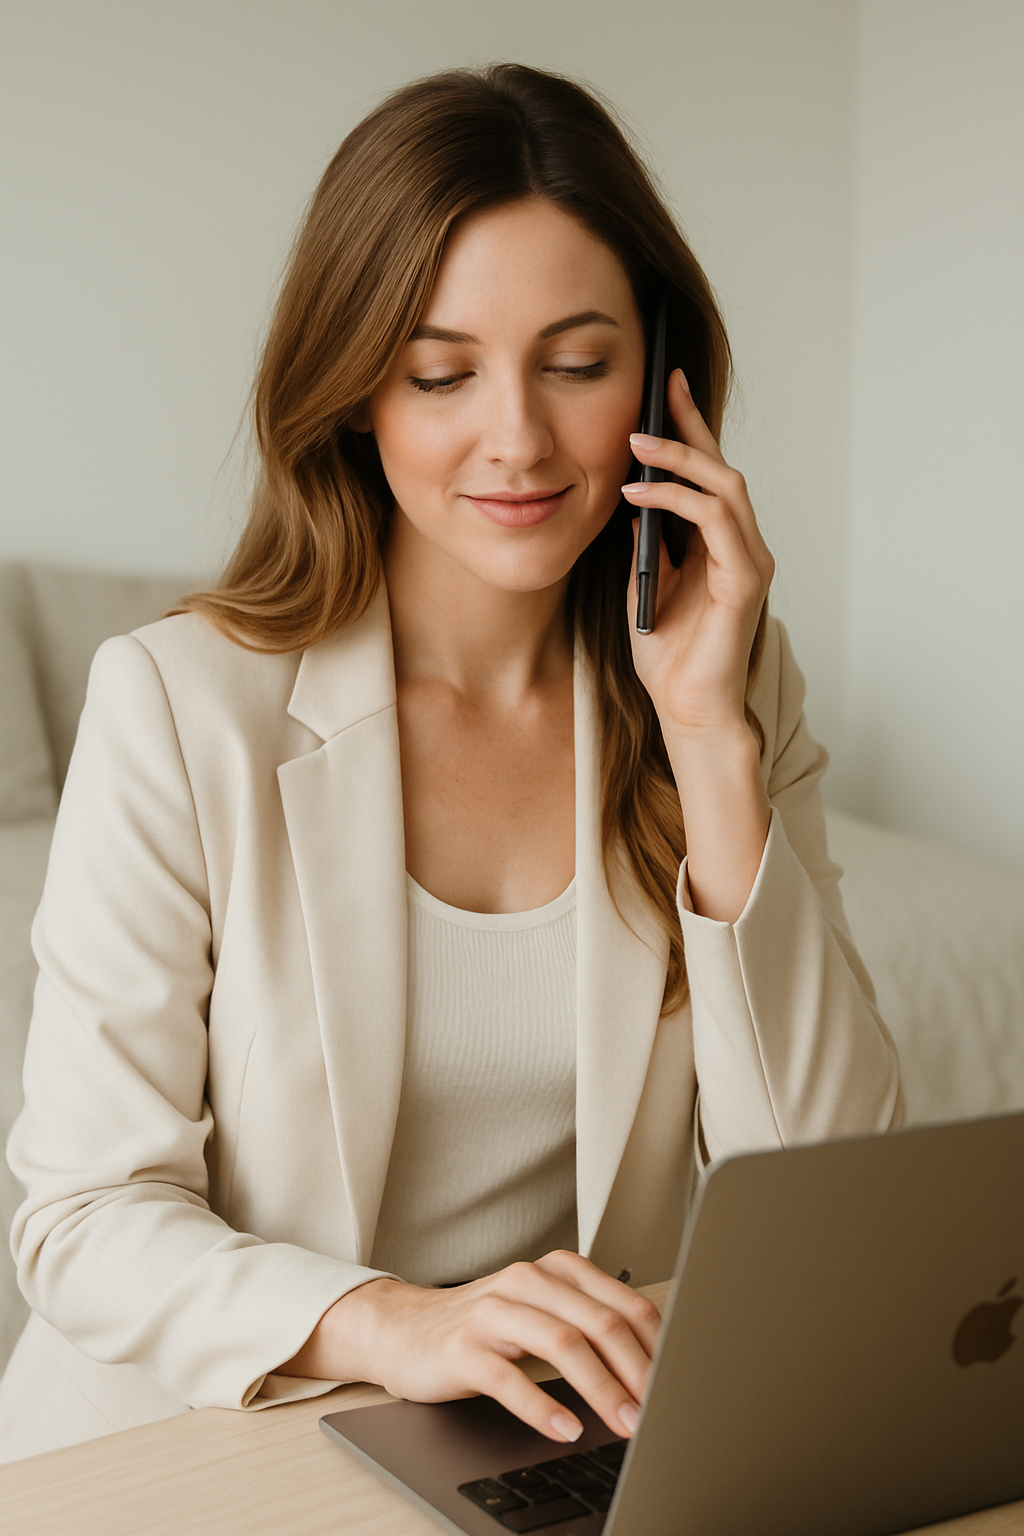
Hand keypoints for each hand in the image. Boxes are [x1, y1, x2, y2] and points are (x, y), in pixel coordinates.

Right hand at [281, 1249, 660, 1442]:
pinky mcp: (463, 1348)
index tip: (680, 1383)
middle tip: (660, 1412)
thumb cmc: (483, 1327)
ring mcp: (493, 1312)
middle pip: (598, 1322)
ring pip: (561, 1343)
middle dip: (637, 1371)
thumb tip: (652, 1369)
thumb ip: (588, 1328)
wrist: (403, 1329)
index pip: (623, 1303)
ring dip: (601, 1389)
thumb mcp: (539, 1315)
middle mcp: (527, 1281)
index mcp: (555, 1270)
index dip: (657, 1345)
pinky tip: (566, 1429)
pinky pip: (509, 1377)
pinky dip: (543, 1406)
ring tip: (626, 1424)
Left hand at [621, 368, 773, 744]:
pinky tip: (639, 496)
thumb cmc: (669, 658)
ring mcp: (748, 562)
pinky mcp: (744, 582)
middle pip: (722, 470)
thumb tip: (633, 499)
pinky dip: (677, 501)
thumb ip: (646, 544)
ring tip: (637, 442)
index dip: (689, 431)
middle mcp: (742, 547)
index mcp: (720, 547)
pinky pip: (714, 523)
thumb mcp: (644, 586)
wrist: (686, 710)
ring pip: (725, 488)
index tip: (665, 390)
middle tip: (660, 389)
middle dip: (691, 426)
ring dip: (680, 459)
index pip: (708, 477)